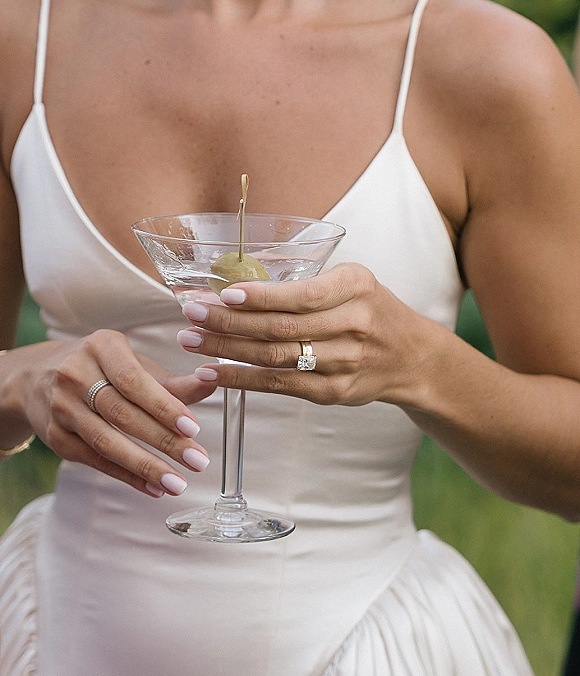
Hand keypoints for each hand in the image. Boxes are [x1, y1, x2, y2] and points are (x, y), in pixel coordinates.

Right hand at [10, 329, 215, 495]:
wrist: (35, 379)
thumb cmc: (100, 369)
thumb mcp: (132, 364)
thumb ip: (171, 381)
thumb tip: (213, 382)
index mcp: (101, 347)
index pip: (133, 380)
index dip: (163, 406)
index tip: (193, 428)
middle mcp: (75, 374)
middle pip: (122, 414)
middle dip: (164, 441)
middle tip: (198, 461)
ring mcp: (61, 408)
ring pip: (106, 442)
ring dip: (145, 466)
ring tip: (177, 483)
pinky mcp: (56, 438)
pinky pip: (96, 461)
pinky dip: (127, 476)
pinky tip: (153, 488)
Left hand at [177, 263, 431, 407]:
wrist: (411, 356)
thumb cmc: (370, 311)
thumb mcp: (352, 282)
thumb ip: (306, 283)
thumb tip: (238, 283)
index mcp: (357, 288)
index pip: (302, 296)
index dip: (261, 298)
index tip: (223, 294)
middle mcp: (354, 326)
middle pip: (281, 328)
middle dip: (229, 322)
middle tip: (191, 315)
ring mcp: (345, 363)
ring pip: (276, 358)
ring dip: (227, 351)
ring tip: (191, 341)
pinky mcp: (333, 393)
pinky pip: (280, 386)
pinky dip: (242, 380)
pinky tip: (213, 373)